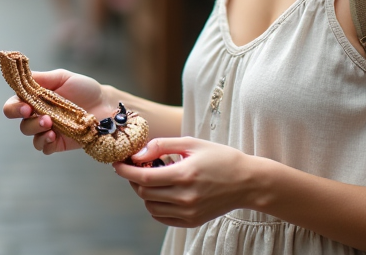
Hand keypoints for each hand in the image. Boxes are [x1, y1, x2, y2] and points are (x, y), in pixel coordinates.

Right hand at [2, 69, 111, 154]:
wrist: (105, 106)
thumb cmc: (84, 89)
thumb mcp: (63, 78)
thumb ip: (42, 78)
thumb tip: (22, 76)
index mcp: (35, 98)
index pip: (15, 103)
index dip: (14, 107)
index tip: (25, 106)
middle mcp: (38, 114)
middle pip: (21, 122)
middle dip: (26, 120)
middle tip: (38, 115)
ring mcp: (48, 129)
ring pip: (31, 135)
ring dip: (37, 130)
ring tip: (51, 124)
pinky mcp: (58, 143)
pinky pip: (44, 148)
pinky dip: (45, 143)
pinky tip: (54, 137)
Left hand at [113, 137, 257, 227]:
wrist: (247, 182)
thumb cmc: (220, 158)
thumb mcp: (192, 143)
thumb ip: (163, 145)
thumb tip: (139, 153)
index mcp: (184, 175)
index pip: (144, 176)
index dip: (126, 170)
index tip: (117, 163)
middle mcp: (185, 197)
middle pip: (144, 192)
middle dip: (133, 178)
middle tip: (135, 166)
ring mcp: (189, 212)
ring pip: (150, 206)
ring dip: (144, 192)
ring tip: (152, 177)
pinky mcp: (192, 221)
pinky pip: (162, 217)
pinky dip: (155, 205)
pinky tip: (161, 191)